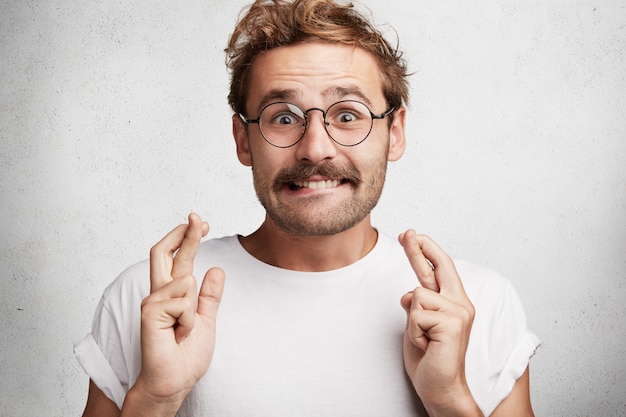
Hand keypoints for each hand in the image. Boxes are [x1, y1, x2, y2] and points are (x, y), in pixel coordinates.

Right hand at [124, 213, 224, 414]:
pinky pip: (182, 301)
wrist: (175, 380)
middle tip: (198, 217)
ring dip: (193, 307)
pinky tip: (178, 334)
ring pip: (185, 279)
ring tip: (184, 330)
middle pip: (166, 252)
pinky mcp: (150, 312)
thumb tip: (216, 270)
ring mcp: (152, 301)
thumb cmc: (186, 356)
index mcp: (172, 293)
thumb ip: (209, 296)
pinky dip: (188, 320)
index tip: (202, 223)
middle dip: (184, 233)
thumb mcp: (205, 319)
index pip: (177, 257)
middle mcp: (159, 293)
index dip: (188, 237)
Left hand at [399, 230, 481, 416]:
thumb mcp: (417, 326)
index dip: (425, 250)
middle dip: (417, 248)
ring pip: (416, 296)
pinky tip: (427, 345)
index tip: (411, 235)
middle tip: (407, 231)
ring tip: (424, 340)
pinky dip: (414, 332)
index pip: (439, 269)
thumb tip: (409, 293)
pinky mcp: (452, 323)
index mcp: (453, 302)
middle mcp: (459, 303)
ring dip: (412, 322)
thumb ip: (417, 307)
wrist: (440, 387)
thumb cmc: (430, 359)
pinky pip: (416, 314)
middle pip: (436, 266)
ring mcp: (458, 312)